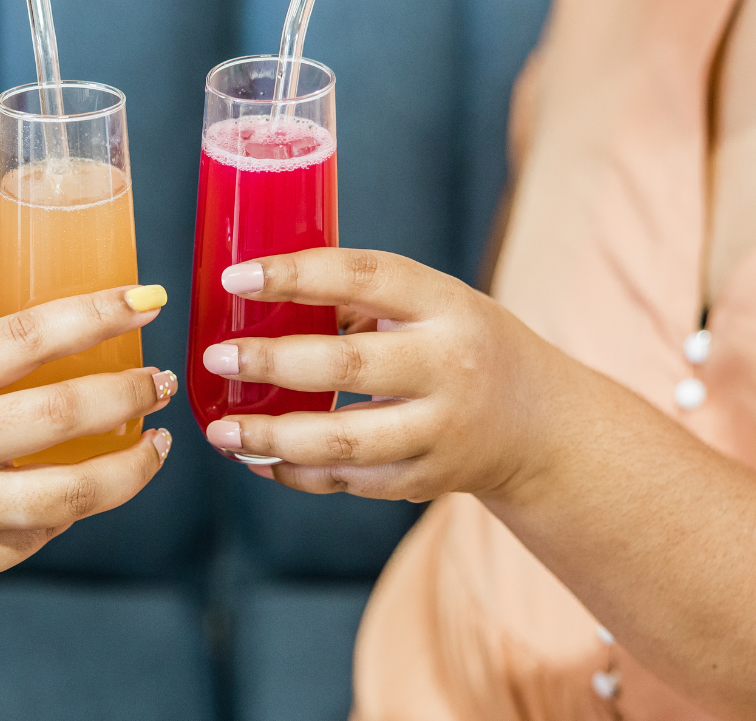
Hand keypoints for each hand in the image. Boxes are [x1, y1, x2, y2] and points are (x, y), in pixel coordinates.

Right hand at [0, 285, 177, 605]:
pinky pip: (44, 533)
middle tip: (159, 380)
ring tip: (157, 444)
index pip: (29, 335)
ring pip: (76, 491)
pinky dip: (75, 507)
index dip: (97, 313)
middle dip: (132, 391)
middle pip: (67, 411)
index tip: (146, 300)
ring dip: (134, 465)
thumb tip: (51, 326)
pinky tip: (88, 488)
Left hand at [201, 249, 589, 501]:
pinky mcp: (426, 480)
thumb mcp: (432, 304)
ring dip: (271, 436)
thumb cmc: (460, 345)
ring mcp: (440, 431)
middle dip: (271, 362)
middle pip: (346, 365)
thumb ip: (359, 300)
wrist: (539, 425)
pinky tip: (256, 457)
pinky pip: (348, 481)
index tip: (235, 278)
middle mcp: (448, 367)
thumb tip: (258, 299)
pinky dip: (296, 471)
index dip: (295, 275)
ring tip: (221, 430)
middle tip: (216, 357)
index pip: (364, 278)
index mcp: (445, 305)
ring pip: (343, 441)